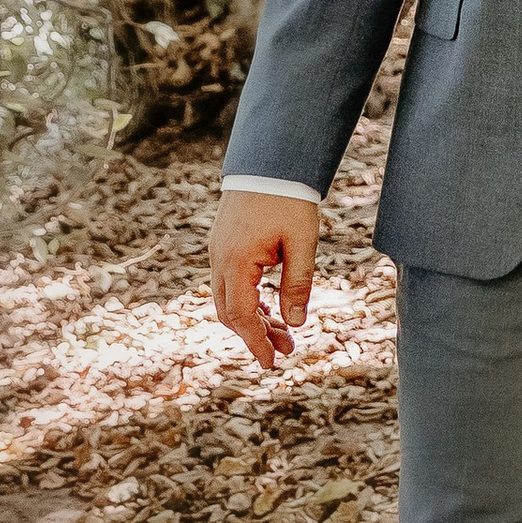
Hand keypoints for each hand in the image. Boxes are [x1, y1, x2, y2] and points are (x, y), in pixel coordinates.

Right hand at [210, 193, 317, 370]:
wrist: (270, 160)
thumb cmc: (289, 199)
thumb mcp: (302, 243)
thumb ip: (297, 284)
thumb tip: (295, 323)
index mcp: (236, 262)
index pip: (241, 316)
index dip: (256, 342)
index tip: (272, 362)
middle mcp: (219, 260)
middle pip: (230, 312)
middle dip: (257, 335)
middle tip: (287, 350)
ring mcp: (218, 251)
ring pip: (228, 299)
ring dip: (254, 318)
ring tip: (284, 333)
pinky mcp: (224, 244)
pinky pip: (230, 282)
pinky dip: (248, 300)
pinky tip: (270, 309)